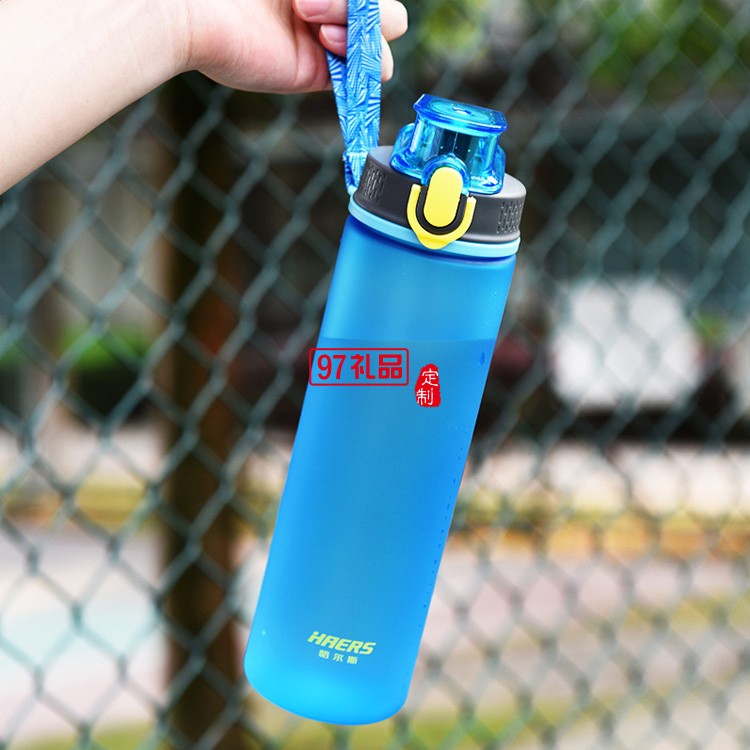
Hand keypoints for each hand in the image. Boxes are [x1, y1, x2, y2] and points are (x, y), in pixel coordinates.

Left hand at [185, 0, 407, 92]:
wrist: (196, 11)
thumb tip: (337, 11)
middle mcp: (330, 12)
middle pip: (388, 15)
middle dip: (356, 6)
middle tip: (305, 4)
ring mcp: (327, 42)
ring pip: (382, 39)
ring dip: (359, 29)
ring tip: (311, 24)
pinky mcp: (319, 74)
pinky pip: (367, 73)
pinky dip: (362, 58)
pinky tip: (325, 44)